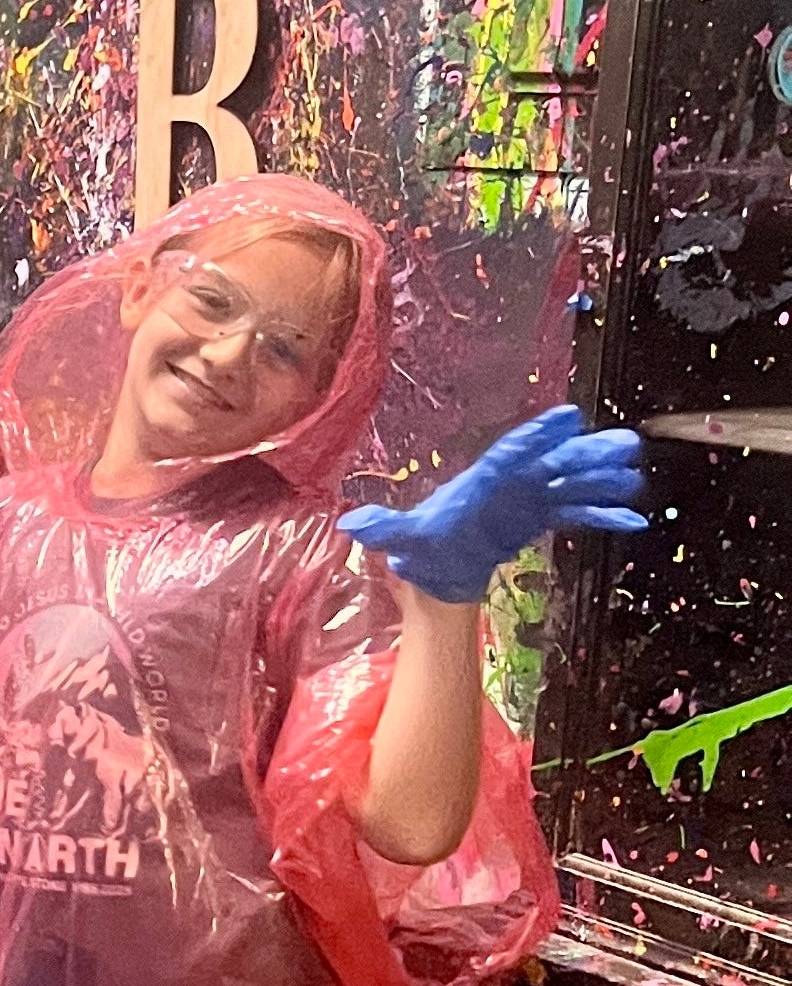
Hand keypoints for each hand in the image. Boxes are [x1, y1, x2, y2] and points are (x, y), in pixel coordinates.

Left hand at [338, 403, 645, 603]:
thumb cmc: (423, 544)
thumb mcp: (404, 539)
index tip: (567, 417)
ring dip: (603, 479)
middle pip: (553, 461)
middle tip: (624, 443)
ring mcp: (531, 498)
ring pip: (573, 483)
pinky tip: (634, 520)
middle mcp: (511, 482)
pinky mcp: (542, 517)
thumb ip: (384, 529)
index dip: (538, 436)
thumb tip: (351, 525)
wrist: (440, 567)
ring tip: (635, 477)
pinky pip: (578, 514)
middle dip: (587, 452)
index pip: (511, 453)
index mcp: (482, 480)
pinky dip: (603, 516)